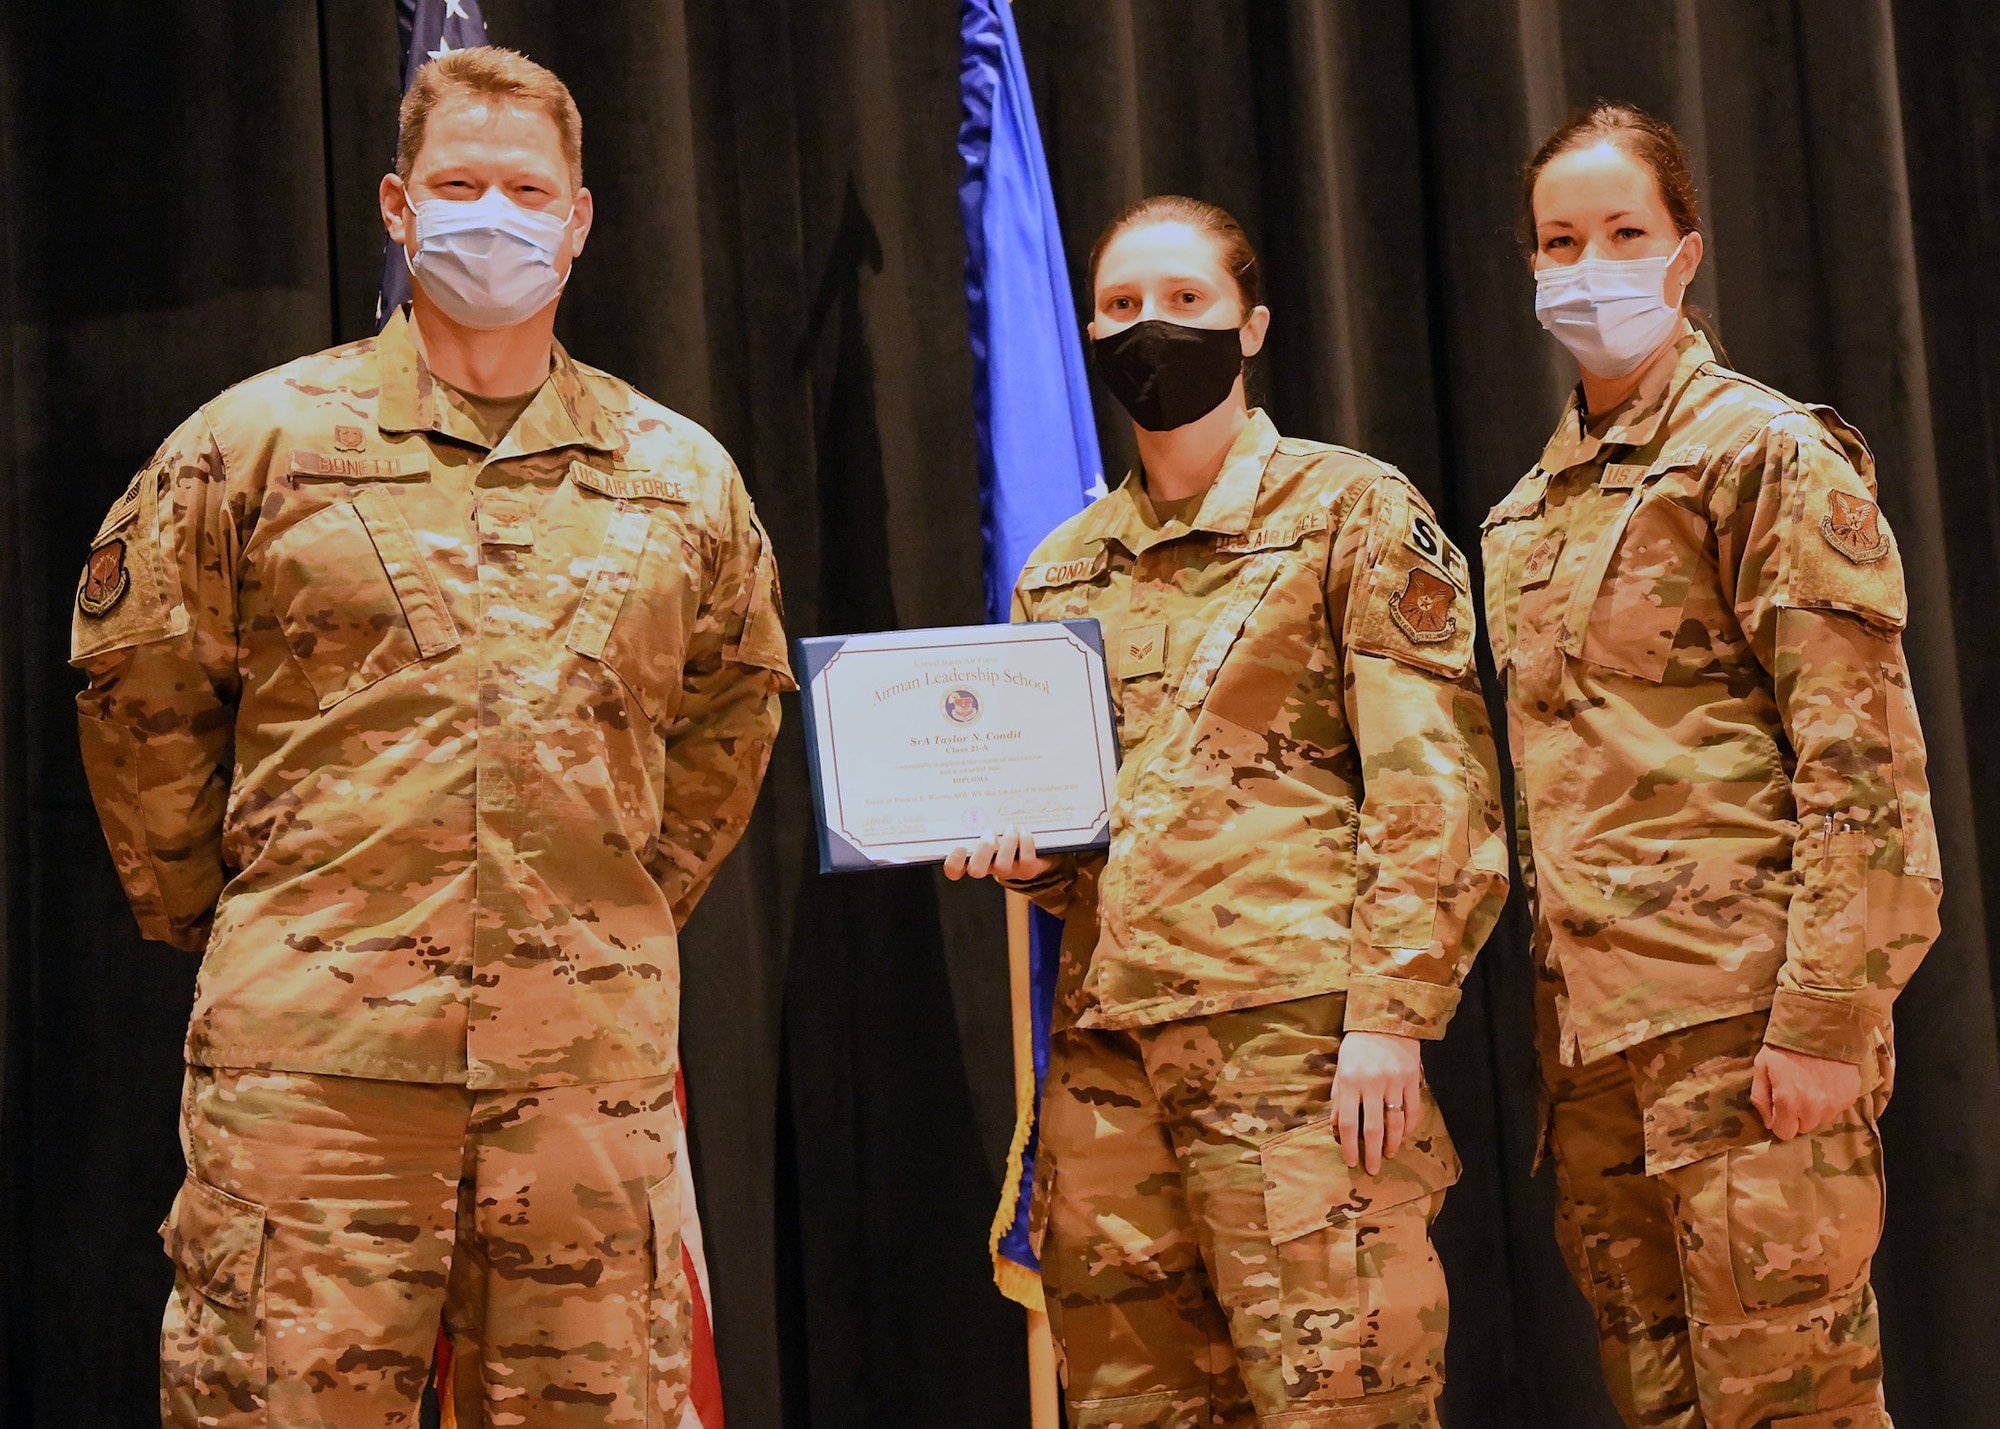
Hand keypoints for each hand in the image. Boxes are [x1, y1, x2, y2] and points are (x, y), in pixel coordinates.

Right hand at [942, 826, 1055, 883]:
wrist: (1032, 854)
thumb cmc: (1002, 835)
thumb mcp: (987, 827)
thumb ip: (977, 818)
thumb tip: (973, 793)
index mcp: (972, 857)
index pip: (954, 870)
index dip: (954, 862)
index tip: (961, 846)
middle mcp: (987, 867)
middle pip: (976, 870)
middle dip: (982, 849)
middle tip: (989, 832)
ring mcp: (1007, 870)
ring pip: (1002, 866)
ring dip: (1007, 843)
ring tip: (1011, 828)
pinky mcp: (1026, 869)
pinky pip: (1025, 860)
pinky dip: (1025, 842)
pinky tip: (1023, 830)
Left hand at [1331, 1030, 1423, 1175]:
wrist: (1386, 1020)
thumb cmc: (1358, 1046)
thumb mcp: (1340, 1067)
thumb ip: (1338, 1097)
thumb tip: (1335, 1126)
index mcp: (1350, 1081)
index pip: (1349, 1122)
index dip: (1349, 1145)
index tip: (1351, 1161)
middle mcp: (1372, 1083)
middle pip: (1373, 1128)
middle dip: (1373, 1153)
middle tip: (1373, 1170)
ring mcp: (1395, 1082)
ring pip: (1396, 1122)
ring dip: (1393, 1143)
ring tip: (1389, 1155)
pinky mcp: (1412, 1079)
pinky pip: (1413, 1110)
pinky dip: (1409, 1127)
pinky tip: (1404, 1137)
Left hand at [1752, 1043, 1862, 1140]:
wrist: (1821, 1026)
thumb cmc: (1785, 1046)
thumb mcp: (1761, 1067)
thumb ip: (1760, 1098)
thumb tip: (1768, 1122)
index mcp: (1789, 1102)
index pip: (1784, 1133)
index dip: (1779, 1122)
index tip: (1779, 1108)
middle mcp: (1814, 1108)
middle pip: (1803, 1128)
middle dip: (1796, 1116)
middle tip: (1794, 1093)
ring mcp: (1835, 1104)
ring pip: (1821, 1120)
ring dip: (1814, 1110)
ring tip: (1810, 1086)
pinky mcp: (1850, 1097)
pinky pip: (1837, 1109)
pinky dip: (1830, 1101)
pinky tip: (1824, 1082)